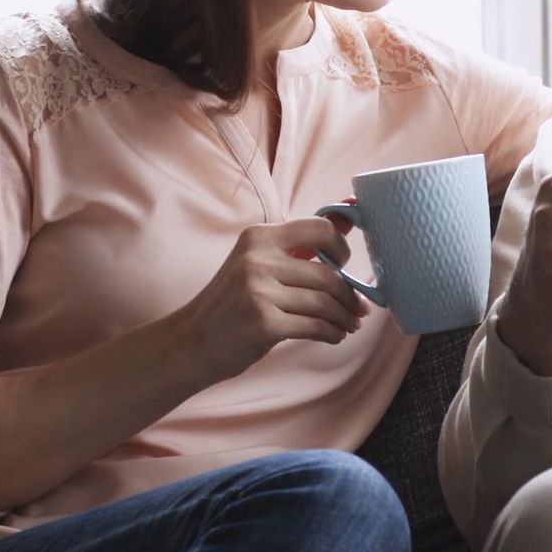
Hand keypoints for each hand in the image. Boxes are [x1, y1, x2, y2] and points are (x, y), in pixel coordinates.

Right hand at [175, 217, 367, 381]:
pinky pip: (315, 326)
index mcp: (260, 237)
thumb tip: (351, 210)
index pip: (321, 228)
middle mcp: (259, 259)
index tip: (346, 265)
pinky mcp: (264, 323)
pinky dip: (332, 333)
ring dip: (344, 318)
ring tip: (348, 326)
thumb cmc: (233, 301)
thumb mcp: (259, 262)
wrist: (192, 341)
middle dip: (350, 296)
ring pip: (325, 303)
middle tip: (359, 309)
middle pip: (328, 274)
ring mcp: (259, 291)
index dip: (343, 247)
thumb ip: (302, 241)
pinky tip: (334, 336)